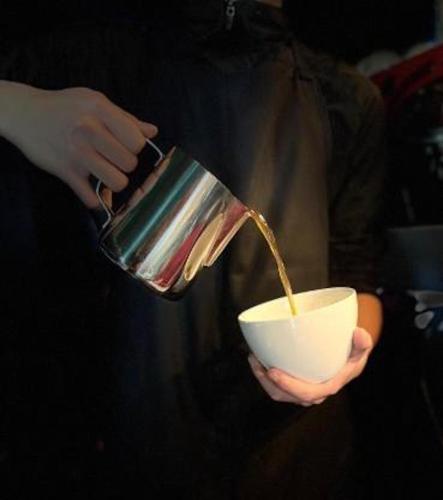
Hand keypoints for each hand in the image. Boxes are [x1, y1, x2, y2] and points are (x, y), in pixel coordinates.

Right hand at [4, 84, 156, 206]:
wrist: (25, 113)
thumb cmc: (64, 106)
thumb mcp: (95, 101)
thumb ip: (126, 118)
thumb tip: (152, 132)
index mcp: (100, 110)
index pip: (137, 141)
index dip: (136, 147)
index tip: (126, 146)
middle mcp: (89, 131)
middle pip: (129, 163)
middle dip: (126, 165)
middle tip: (114, 159)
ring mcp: (77, 153)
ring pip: (117, 182)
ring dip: (114, 181)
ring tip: (106, 173)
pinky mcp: (65, 171)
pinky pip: (90, 197)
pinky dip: (95, 200)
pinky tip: (93, 192)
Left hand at [248, 327, 372, 406]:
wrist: (349, 354)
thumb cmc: (353, 351)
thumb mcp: (361, 345)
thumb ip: (362, 341)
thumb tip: (359, 335)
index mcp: (330, 385)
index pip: (309, 393)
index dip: (289, 386)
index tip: (272, 370)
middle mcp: (315, 392)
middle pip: (287, 396)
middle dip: (268, 383)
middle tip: (256, 361)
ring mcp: (304, 389)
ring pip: (279, 393)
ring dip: (263, 380)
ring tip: (254, 359)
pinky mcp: (295, 383)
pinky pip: (277, 386)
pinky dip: (265, 375)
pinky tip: (259, 358)